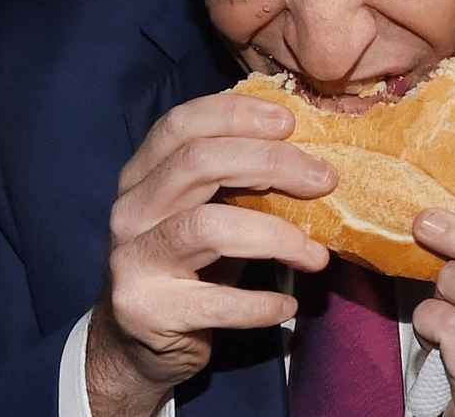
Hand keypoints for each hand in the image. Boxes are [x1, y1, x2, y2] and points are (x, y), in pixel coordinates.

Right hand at [85, 92, 335, 416]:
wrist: (139, 340)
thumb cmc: (190, 262)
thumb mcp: (208, 209)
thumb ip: (240, 179)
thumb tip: (313, 154)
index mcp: (143, 172)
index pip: (182, 124)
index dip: (235, 114)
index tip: (289, 122)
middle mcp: (131, 208)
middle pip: (197, 162)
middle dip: (270, 162)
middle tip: (323, 179)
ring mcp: (133, 259)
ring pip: (206, 226)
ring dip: (274, 235)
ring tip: (316, 255)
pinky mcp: (146, 309)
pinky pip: (215, 301)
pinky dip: (259, 303)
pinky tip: (287, 305)